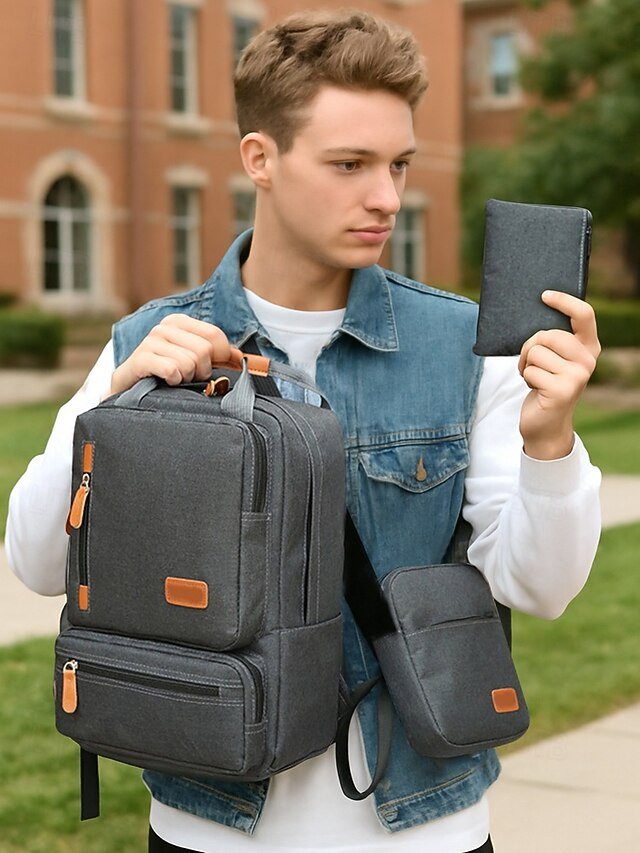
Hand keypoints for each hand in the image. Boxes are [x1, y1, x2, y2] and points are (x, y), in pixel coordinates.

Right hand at [110, 314, 239, 394]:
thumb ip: (217, 356)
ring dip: (185, 378)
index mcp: (179, 322)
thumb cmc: (166, 374)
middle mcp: (164, 327)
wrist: (129, 389)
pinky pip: (172, 370)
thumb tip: (243, 358)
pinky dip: (173, 380)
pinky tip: (165, 381)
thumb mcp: (192, 359)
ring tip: (175, 379)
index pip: (214, 335)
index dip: (221, 356)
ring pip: (189, 363)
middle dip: (201, 371)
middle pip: (203, 351)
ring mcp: (150, 341)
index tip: (212, 368)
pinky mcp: (139, 359)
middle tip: (189, 377)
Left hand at [518, 291, 600, 459]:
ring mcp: (577, 376)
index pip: (584, 315)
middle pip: (548, 334)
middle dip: (530, 346)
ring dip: (526, 364)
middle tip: (531, 362)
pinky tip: (534, 389)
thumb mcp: (554, 358)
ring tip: (534, 376)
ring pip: (536, 352)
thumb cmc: (545, 384)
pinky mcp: (562, 390)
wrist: (545, 424)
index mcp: (589, 348)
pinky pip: (531, 370)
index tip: (545, 295)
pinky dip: (525, 378)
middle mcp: (588, 361)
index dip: (564, 301)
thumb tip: (539, 305)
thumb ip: (554, 338)